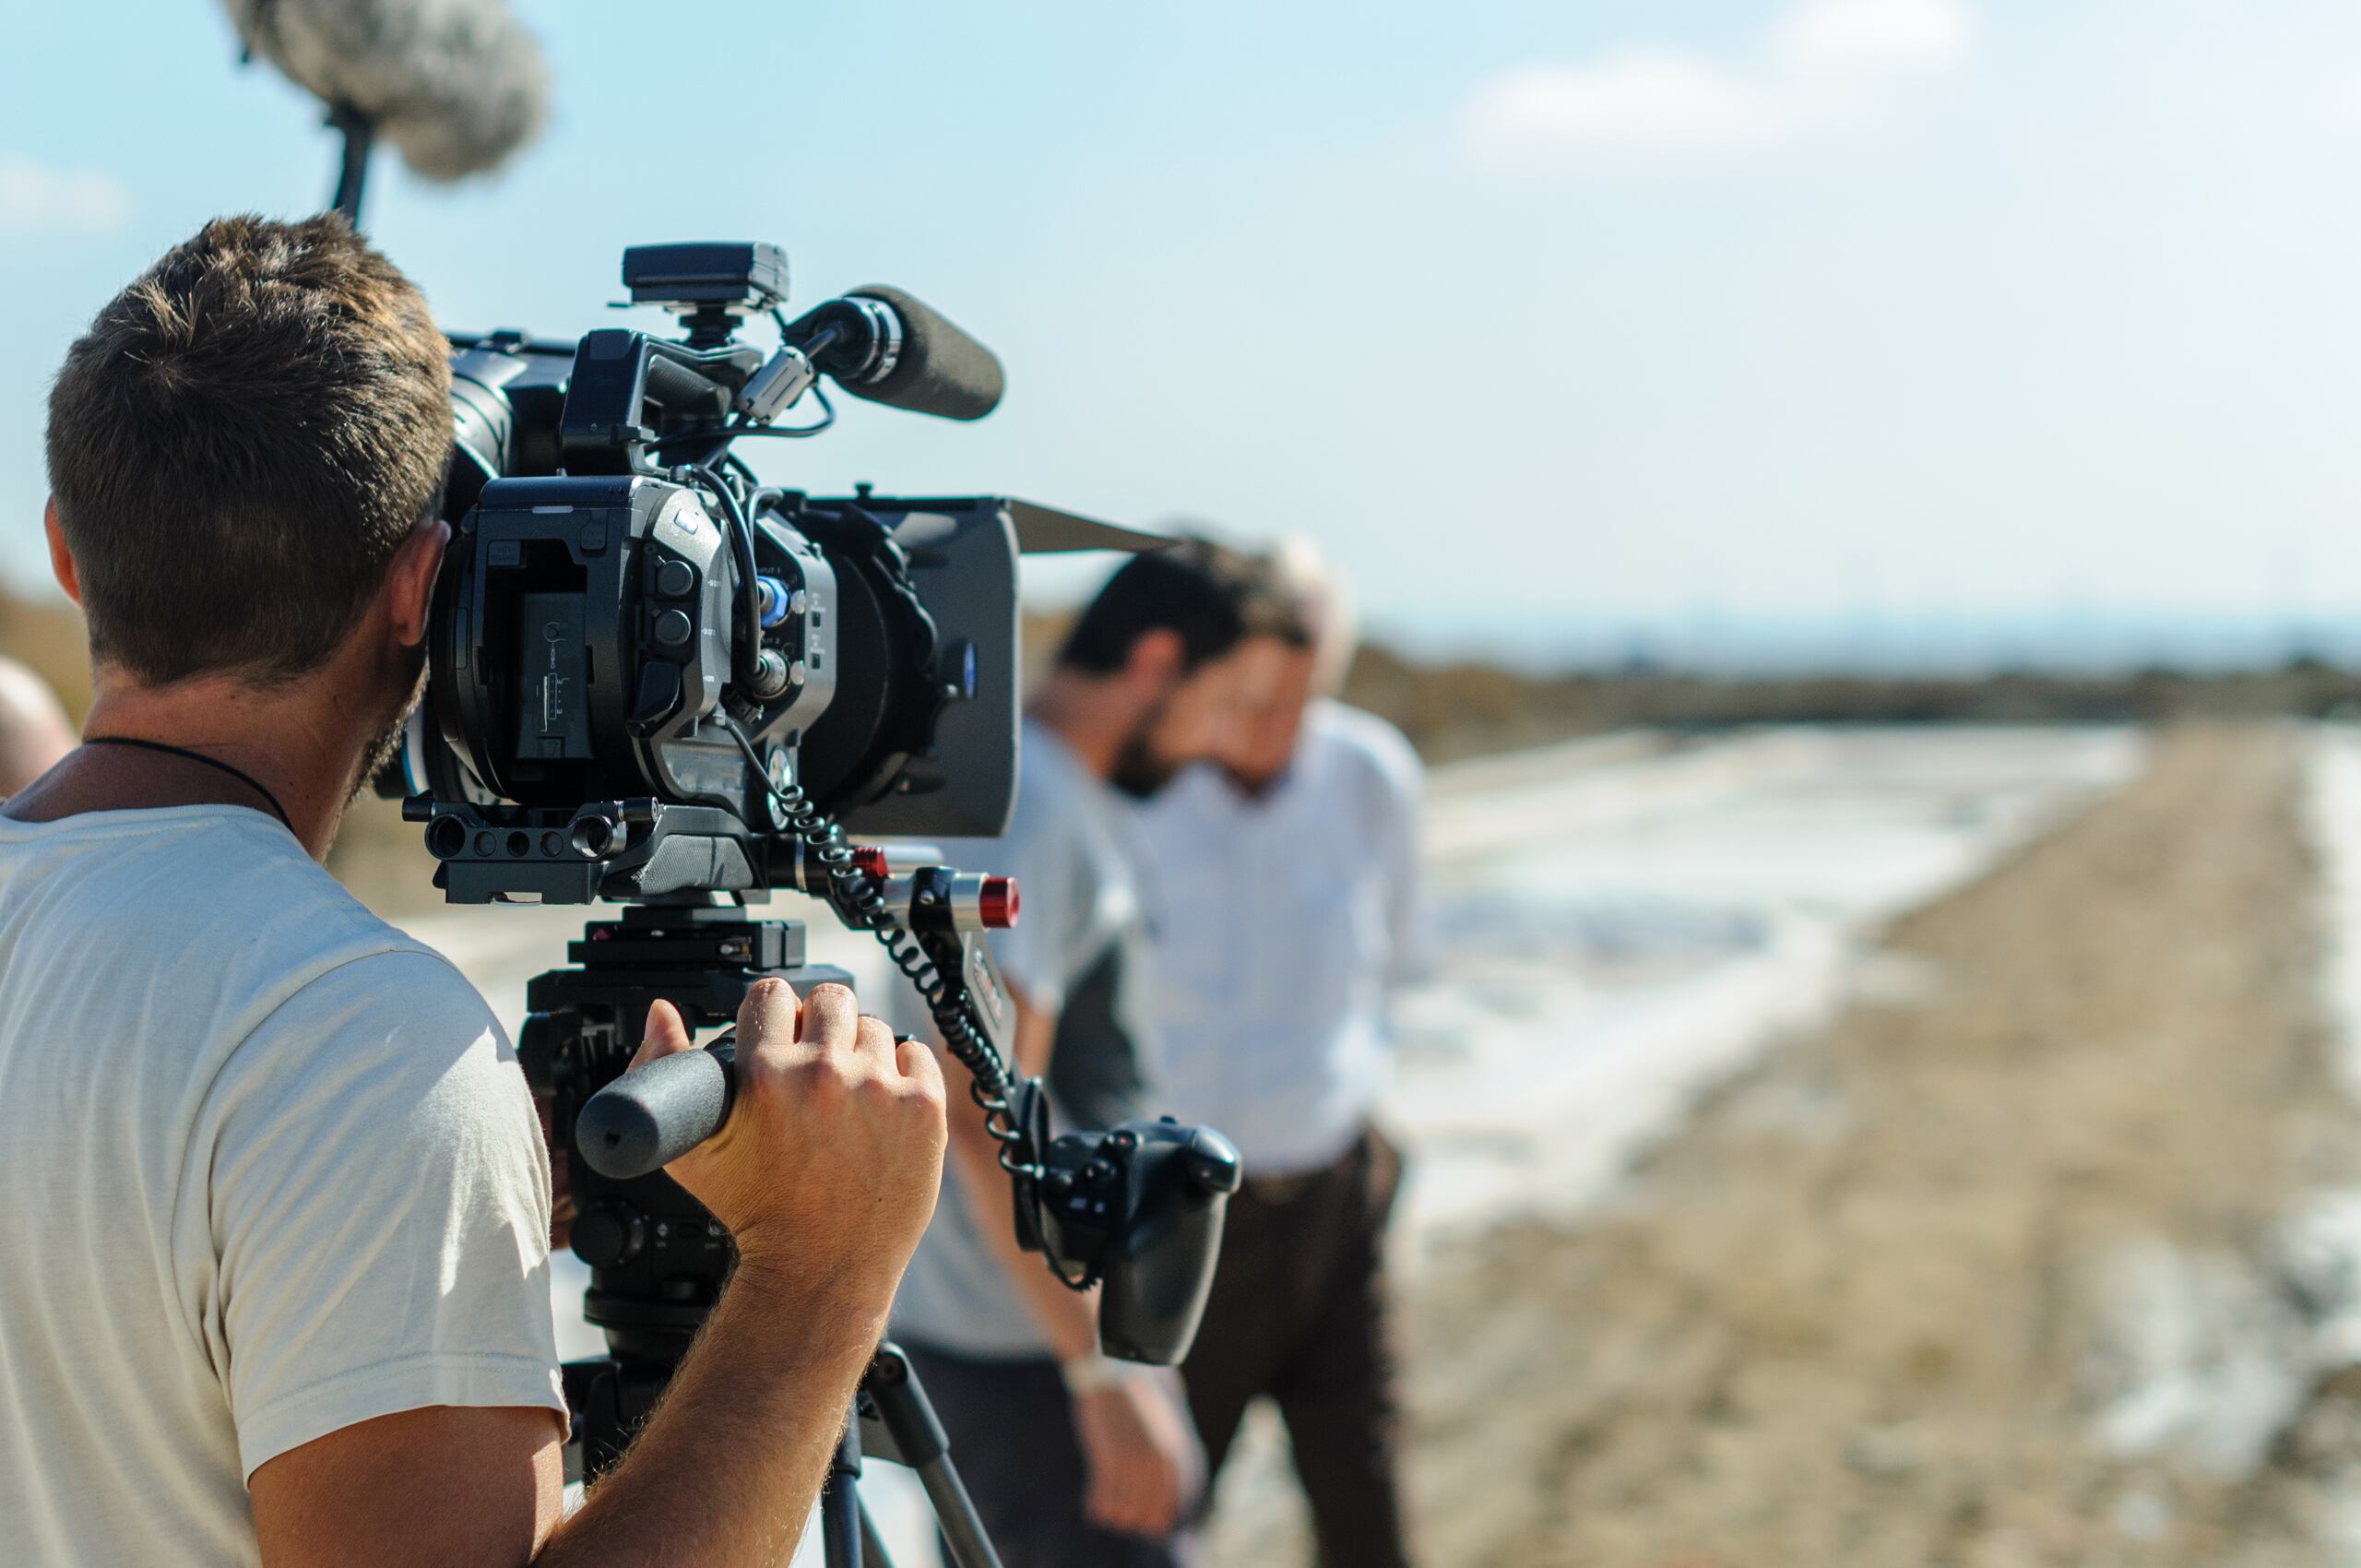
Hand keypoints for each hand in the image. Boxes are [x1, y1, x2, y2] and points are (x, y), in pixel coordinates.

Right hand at [635, 981, 946, 1306]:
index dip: (774, 1012)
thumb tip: (661, 1011)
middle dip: (822, 1023)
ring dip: (863, 1052)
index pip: (772, 994)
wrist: (819, 1266)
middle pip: (831, 999)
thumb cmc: (753, 1212)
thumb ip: (665, 1070)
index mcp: (764, 1074)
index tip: (780, 1034)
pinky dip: (904, 1074)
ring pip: (875, 1027)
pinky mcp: (923, 1107)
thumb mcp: (689, 1149)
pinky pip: (918, 1055)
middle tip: (819, 1061)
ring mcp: (879, 1089)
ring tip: (849, 1097)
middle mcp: (823, 1073)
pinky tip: (884, 1106)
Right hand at [1072, 1368, 1202, 1538]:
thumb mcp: (1156, 1424)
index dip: (1159, 1517)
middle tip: (1121, 1516)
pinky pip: (1102, 1497)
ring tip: (1106, 1510)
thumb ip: (1162, 1451)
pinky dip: (1097, 1505)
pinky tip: (1092, 1504)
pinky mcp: (1107, 1457)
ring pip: (1124, 1508)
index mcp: (1169, 1451)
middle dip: (1133, 1519)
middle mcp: (1154, 1459)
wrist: (1106, 1373)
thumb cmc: (1131, 1399)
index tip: (1148, 1525)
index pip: (1169, 1499)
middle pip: (1146, 1510)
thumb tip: (1163, 1474)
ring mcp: (1130, 1459)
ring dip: (1114, 1514)